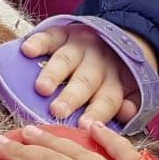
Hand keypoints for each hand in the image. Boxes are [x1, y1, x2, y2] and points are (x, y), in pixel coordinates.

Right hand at [20, 24, 155, 123]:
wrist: (117, 36)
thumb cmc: (116, 74)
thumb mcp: (130, 89)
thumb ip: (129, 104)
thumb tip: (128, 114)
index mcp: (114, 81)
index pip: (108, 99)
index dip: (97, 113)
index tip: (84, 126)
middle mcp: (97, 64)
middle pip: (85, 82)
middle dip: (71, 97)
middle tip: (58, 111)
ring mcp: (80, 47)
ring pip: (66, 60)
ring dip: (53, 74)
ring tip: (42, 88)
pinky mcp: (64, 33)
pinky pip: (51, 37)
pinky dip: (39, 43)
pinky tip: (28, 51)